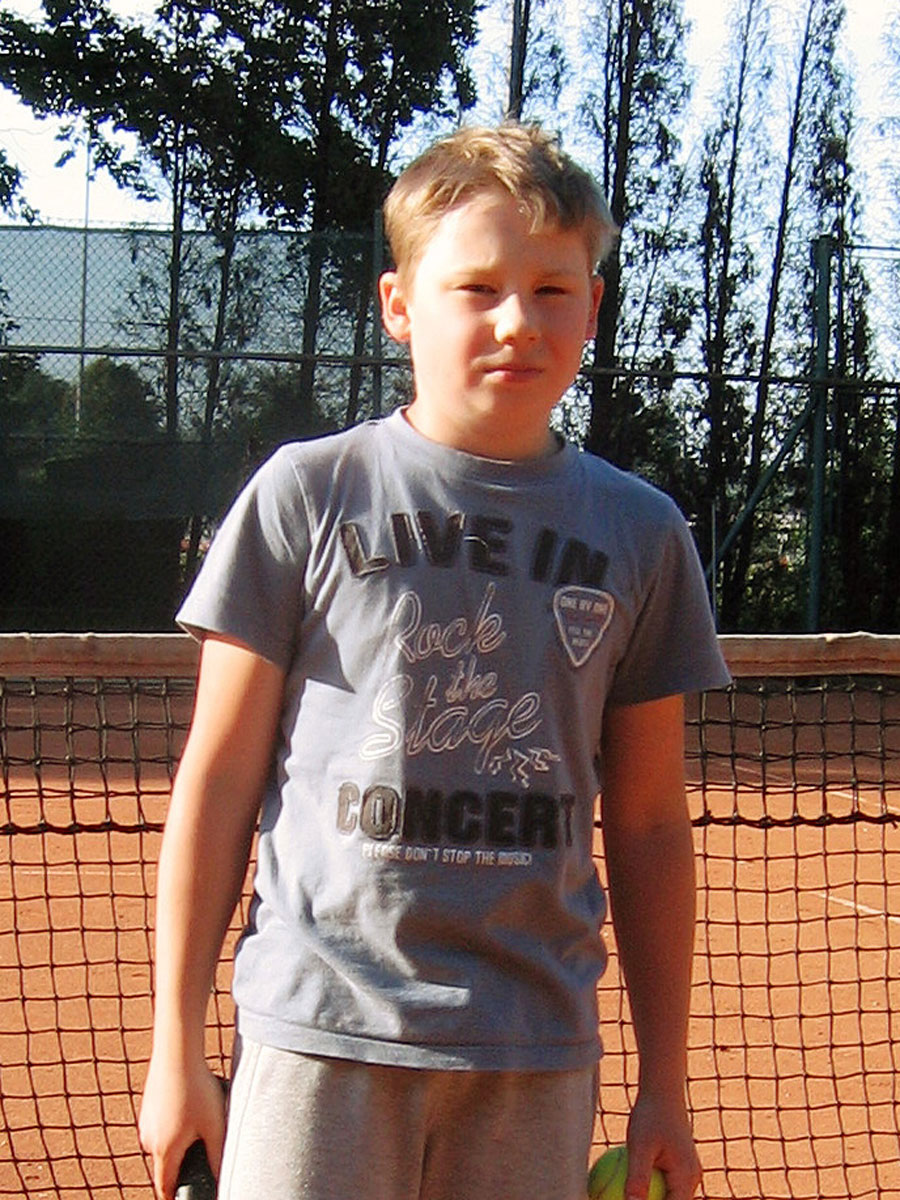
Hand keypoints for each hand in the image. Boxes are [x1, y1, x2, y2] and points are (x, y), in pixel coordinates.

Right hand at [139, 1058, 226, 1199]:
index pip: (165, 1186)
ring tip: (198, 1117)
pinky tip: (189, 1102)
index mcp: (164, 1151)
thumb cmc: (196, 1088)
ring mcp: (146, 1121)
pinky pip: (161, 1122)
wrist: (177, 1052)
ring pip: (163, 1141)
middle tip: (201, 1147)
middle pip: (165, 1163)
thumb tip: (221, 1176)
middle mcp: (149, 1139)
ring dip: (179, 1138)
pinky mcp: (148, 1104)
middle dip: (182, 1162)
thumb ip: (217, 1155)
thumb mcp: (214, 1126)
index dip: (172, 1197)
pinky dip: (174, 1120)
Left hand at [624, 1091, 700, 1199]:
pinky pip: (661, 1186)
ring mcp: (685, 1174)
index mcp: (686, 1178)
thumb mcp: (640, 1144)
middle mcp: (690, 1180)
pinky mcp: (676, 1167)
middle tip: (620, 1199)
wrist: (662, 1091)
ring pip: (665, 1198)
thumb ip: (638, 1178)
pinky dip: (645, 1190)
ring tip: (617, 1196)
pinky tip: (617, 1190)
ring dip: (646, 1199)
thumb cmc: (650, 1113)